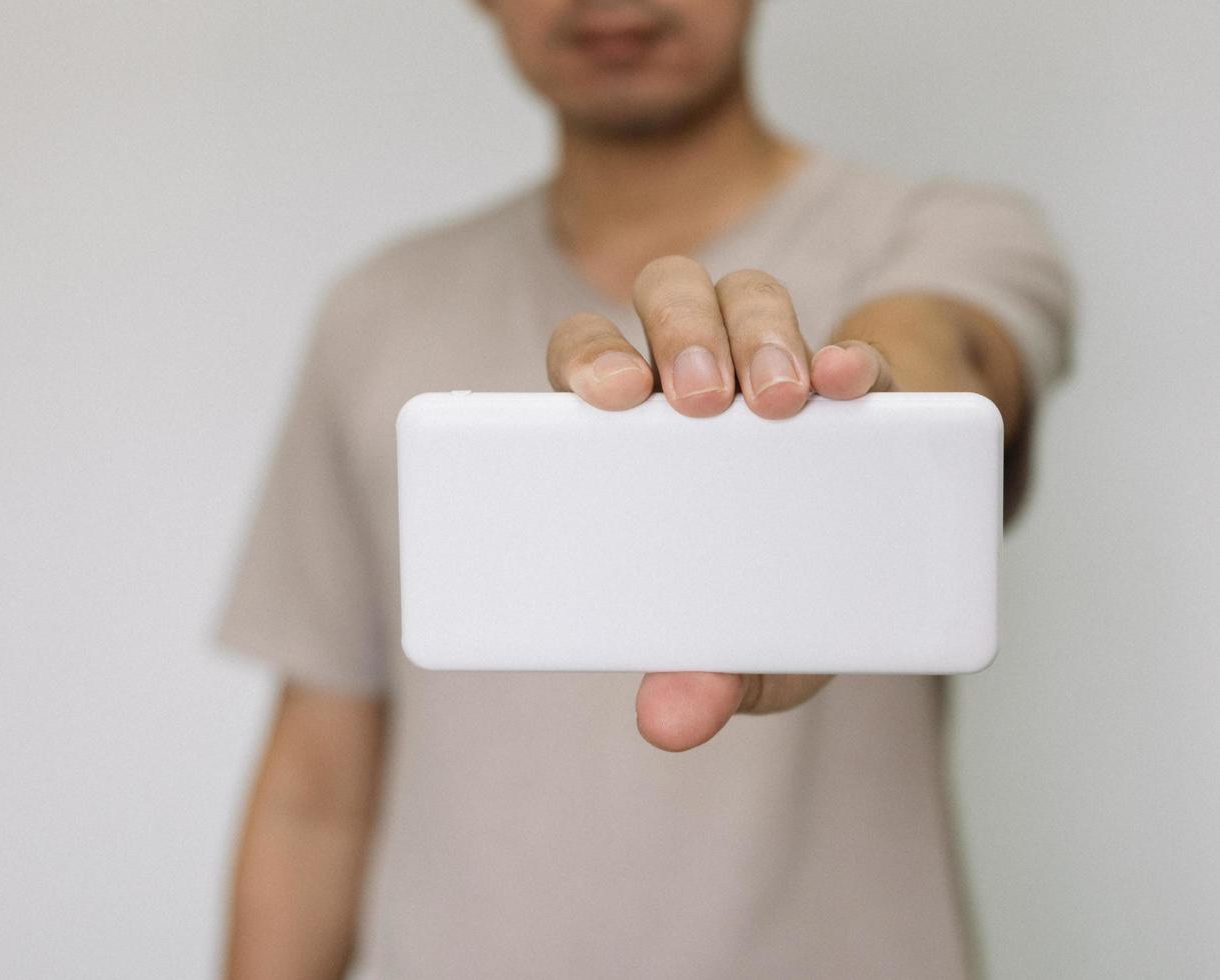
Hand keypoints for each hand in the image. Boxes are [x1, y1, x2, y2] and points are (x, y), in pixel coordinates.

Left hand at [545, 257, 895, 750]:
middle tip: (701, 401)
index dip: (590, 359)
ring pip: (744, 298)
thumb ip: (707, 676)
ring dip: (756, 334)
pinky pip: (851, 346)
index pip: (590, 356)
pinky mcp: (860, 380)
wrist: (880, 556)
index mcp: (638, 428)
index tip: (608, 394)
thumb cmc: (777, 587)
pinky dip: (852, 357)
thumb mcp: (748, 644)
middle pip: (664, 302)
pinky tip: (849, 383)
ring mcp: (776, 366)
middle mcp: (696, 379)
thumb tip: (668, 721)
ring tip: (779, 401)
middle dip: (678, 335)